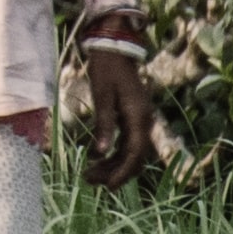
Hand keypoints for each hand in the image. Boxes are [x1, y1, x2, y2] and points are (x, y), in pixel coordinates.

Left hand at [70, 28, 161, 189]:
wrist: (114, 47)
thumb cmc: (106, 68)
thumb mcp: (101, 96)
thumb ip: (103, 124)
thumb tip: (99, 153)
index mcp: (138, 116)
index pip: (135, 154)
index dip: (122, 173)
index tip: (107, 187)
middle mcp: (144, 120)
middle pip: (134, 157)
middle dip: (114, 172)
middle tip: (89, 180)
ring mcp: (139, 119)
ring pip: (130, 151)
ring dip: (112, 164)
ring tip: (88, 173)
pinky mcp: (132, 116)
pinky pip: (126, 142)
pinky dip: (112, 152)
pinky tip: (95, 158)